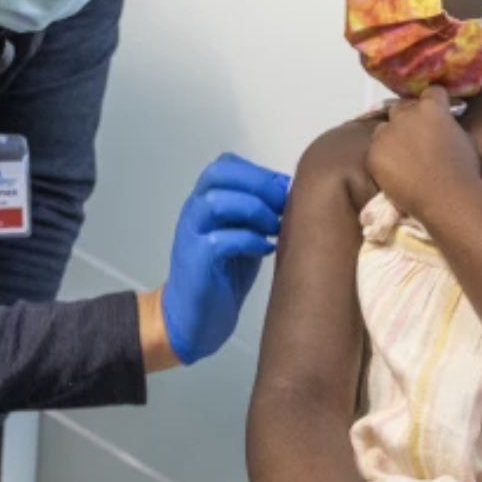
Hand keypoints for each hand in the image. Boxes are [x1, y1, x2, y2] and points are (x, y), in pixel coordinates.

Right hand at [159, 153, 290, 363]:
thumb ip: (259, 213)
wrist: (195, 317)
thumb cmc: (222, 275)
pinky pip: (220, 240)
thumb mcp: (244, 233)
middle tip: (282, 203)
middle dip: (258, 183)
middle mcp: (194, 211)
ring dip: (254, 210)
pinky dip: (250, 240)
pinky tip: (266, 249)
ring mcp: (191, 234)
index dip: (259, 171)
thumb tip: (290, 193)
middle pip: (219, 173)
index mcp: (205, 200)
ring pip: (216, 202)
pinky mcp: (196, 260)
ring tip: (274, 226)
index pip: (226, 164)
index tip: (284, 188)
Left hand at [366, 86, 481, 220]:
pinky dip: (383, 156)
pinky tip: (395, 170)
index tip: (438, 113)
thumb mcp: (465, 138)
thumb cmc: (463, 170)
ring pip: (385, 128)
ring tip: (403, 154)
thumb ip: (450, 125)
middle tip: (418, 136)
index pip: (431, 92)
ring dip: (393, 135)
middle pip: (403, 107)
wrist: (446, 198)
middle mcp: (405, 115)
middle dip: (411, 117)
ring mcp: (386, 134)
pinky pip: (376, 150)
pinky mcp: (373, 154)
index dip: (436, 102)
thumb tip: (444, 126)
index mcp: (431, 107)